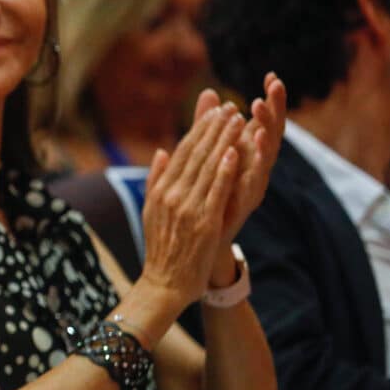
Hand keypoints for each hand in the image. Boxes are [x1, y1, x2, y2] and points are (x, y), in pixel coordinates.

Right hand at [137, 98, 244, 305]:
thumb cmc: (161, 250)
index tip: (214, 111)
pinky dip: (225, 170)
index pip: (182, 152)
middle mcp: (172, 195)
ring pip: (209, 167)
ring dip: (224, 141)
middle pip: (196, 154)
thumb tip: (162, 151)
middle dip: (214, 128)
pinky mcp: (204, 222)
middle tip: (231, 106)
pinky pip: (217, 191)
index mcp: (160, 190)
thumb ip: (156, 179)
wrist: (164, 284)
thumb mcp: (151, 210)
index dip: (200, 129)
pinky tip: (235, 152)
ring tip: (238, 120)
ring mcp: (188, 208)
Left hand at [193, 74, 286, 240]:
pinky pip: (251, 183)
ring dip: (265, 137)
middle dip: (274, 111)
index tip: (271, 76)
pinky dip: (251, 166)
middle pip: (271, 133)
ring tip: (262, 115)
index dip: (270, 100)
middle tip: (274, 87)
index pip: (263, 121)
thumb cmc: (212, 188)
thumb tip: (209, 92)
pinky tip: (248, 149)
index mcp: (248, 151)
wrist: (206, 233)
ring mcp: (253, 183)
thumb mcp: (209, 150)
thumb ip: (209, 123)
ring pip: (265, 157)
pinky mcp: (244, 202)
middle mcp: (256, 165)